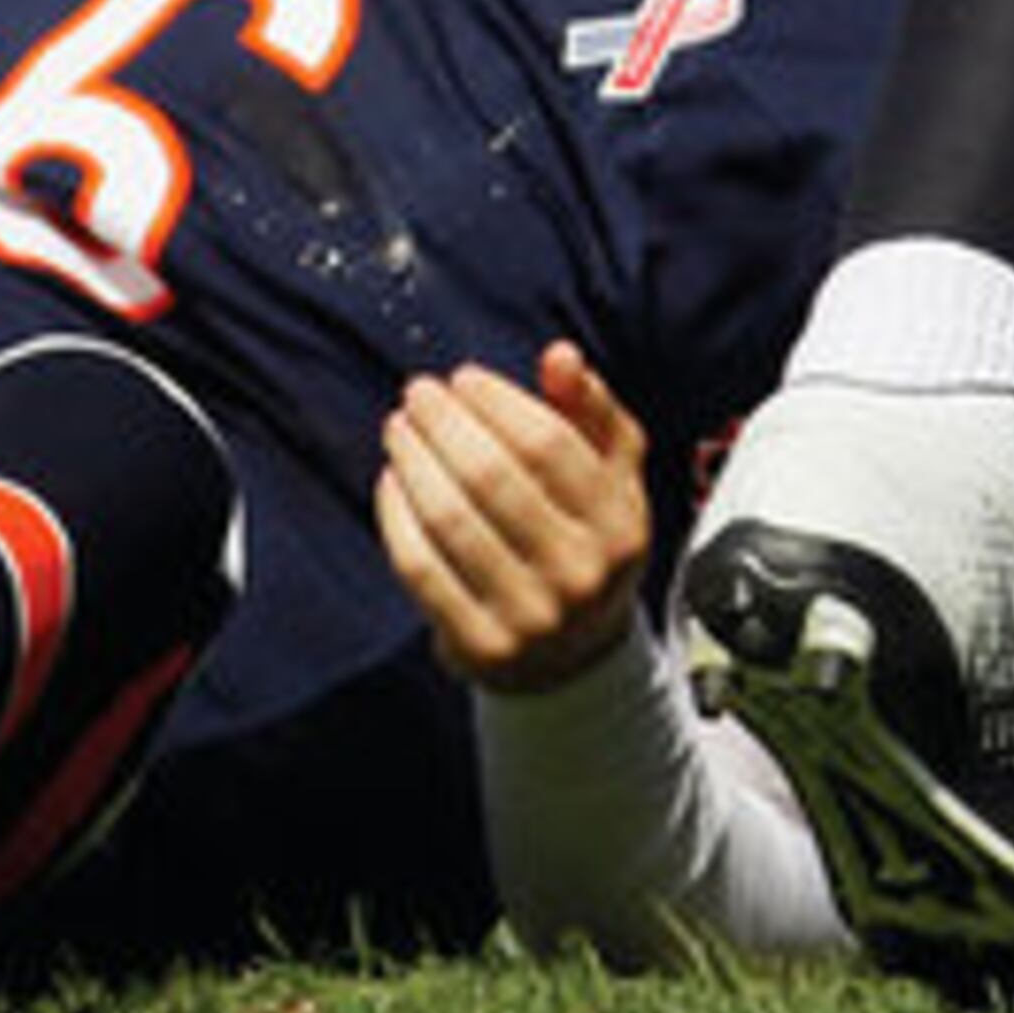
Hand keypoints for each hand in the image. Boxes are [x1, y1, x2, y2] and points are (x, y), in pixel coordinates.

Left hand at [376, 342, 652, 695]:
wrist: (574, 655)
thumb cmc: (585, 538)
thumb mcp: (611, 474)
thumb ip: (593, 409)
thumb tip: (560, 357)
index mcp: (621, 524)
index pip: (548, 444)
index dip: (497, 401)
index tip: (464, 378)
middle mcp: (581, 574)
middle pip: (491, 476)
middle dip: (443, 423)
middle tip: (418, 394)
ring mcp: (530, 616)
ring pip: (449, 519)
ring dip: (413, 461)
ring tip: (399, 428)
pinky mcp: (481, 645)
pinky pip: (420, 566)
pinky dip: (396, 516)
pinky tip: (392, 482)